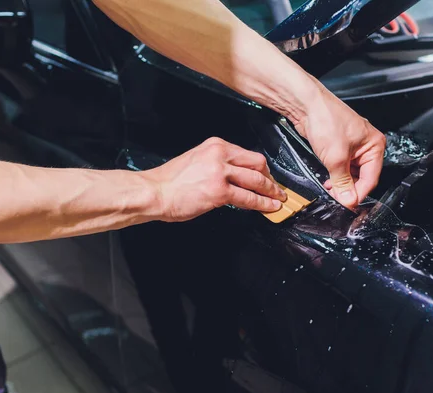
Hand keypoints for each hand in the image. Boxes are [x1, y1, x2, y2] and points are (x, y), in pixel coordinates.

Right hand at [143, 137, 286, 221]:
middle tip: (276, 188)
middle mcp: (220, 154)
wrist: (154, 192)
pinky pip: (248, 197)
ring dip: (271, 191)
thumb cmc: (170, 182)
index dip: (261, 168)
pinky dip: (262, 203)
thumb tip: (233, 177)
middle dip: (270, 178)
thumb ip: (216, 164)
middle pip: (257, 163)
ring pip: (257, 180)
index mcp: (215, 145)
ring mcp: (220, 172)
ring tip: (278, 199)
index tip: (267, 176)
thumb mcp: (196, 161)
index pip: (247, 154)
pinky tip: (268, 208)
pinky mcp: (220, 191)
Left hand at [293, 78, 385, 208]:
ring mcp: (353, 146)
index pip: (371, 178)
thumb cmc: (326, 119)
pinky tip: (328, 180)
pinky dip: (335, 175)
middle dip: (349, 188)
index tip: (347, 204)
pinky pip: (341, 166)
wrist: (306, 105)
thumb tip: (348, 199)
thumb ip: (342, 181)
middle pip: (362, 177)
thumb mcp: (336, 157)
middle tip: (336, 197)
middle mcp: (366, 146)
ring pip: (350, 173)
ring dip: (341, 182)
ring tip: (330, 188)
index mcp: (375, 145)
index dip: (358, 193)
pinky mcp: (339, 146)